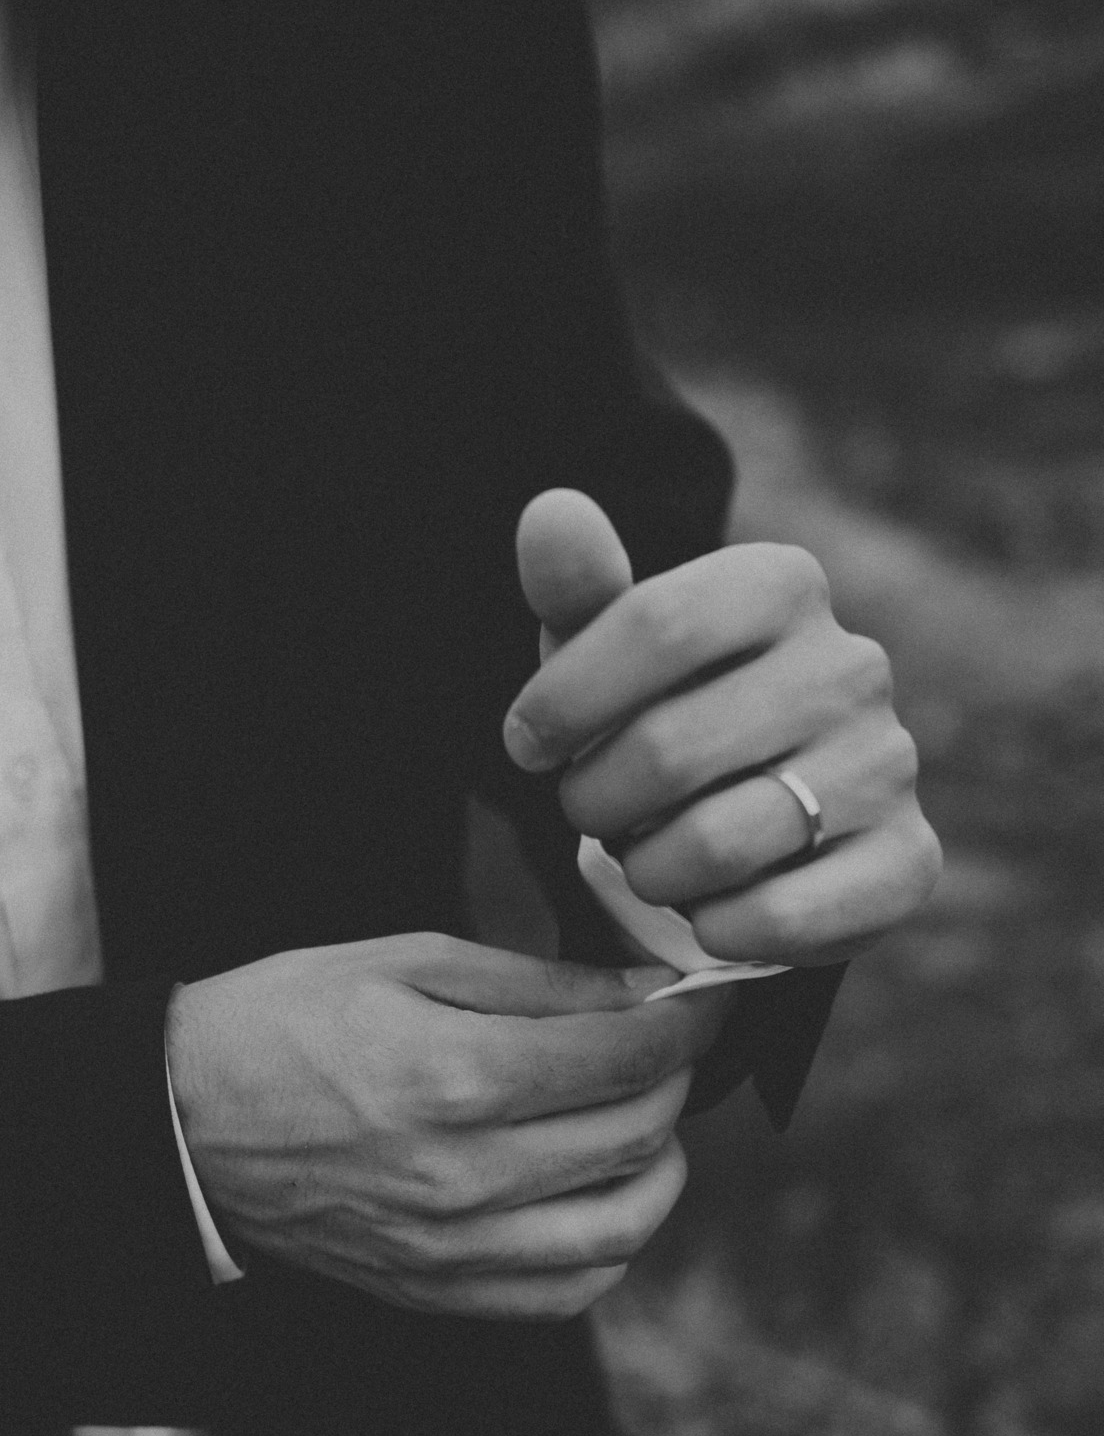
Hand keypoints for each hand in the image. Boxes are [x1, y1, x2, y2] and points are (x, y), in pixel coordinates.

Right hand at [166, 934, 727, 1318]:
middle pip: (635, 1136)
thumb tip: (638, 992)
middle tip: (669, 1040)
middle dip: (676, 1078)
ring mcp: (452, 1248)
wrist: (185, 1121)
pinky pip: (566, 1292)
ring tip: (644, 1115)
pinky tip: (599, 1188)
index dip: (688, 1021)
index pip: (624, 1059)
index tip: (705, 996)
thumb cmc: (290, 1019)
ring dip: (660, 1164)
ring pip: (622, 1228)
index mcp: (456, 1077)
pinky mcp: (436, 1291)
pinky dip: (612, 1243)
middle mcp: (465, 1176)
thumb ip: (535, 981)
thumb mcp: (409, 959)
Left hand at [505, 490, 940, 967]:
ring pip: (717, 843)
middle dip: (594, 799)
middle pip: (668, 748)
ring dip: (647, 869)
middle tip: (590, 810)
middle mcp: (853, 664)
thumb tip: (551, 510)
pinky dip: (716, 925)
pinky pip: (779, 916)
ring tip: (647, 856)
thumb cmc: (661, 712)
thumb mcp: (605, 647)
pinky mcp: (909, 861)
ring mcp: (890, 763)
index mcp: (781, 583)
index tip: (525, 744)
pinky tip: (708, 906)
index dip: (565, 700)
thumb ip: (577, 585)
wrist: (758, 818)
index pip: (656, 623)